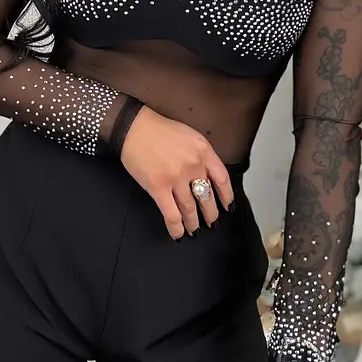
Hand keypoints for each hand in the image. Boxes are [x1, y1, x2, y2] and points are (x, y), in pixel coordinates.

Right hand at [120, 106, 233, 238]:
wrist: (134, 127)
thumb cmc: (159, 130)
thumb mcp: (189, 136)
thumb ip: (201, 155)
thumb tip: (207, 175)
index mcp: (203, 151)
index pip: (222, 179)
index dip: (226, 196)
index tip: (227, 205)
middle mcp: (193, 165)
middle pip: (208, 197)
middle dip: (211, 213)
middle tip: (212, 222)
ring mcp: (176, 177)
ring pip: (190, 208)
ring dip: (194, 222)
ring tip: (195, 229)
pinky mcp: (158, 187)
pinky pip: (171, 214)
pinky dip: (176, 227)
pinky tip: (178, 233)